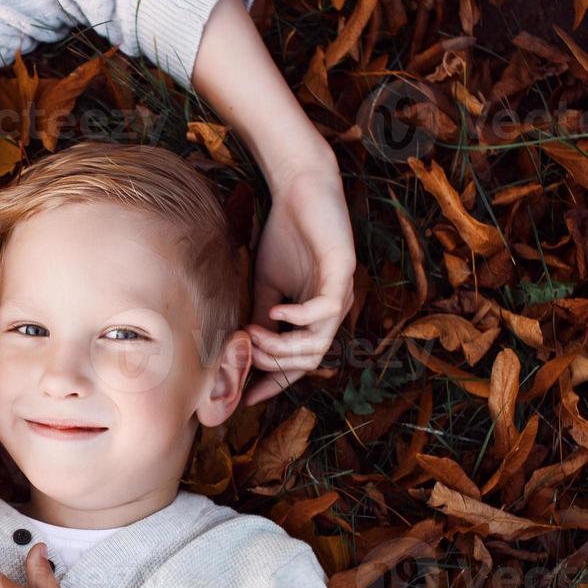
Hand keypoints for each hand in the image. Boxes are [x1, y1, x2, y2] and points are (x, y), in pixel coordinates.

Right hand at [244, 164, 355, 405]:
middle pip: (310, 360)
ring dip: (281, 346)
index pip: (300, 361)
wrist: (300, 190)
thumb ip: (262, 318)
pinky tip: (275, 310)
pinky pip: (324, 310)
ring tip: (254, 334)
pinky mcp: (343, 272)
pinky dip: (297, 318)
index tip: (244, 396)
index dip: (274, 382)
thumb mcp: (266, 285)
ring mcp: (341, 292)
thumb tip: (245, 351)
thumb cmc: (284, 236)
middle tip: (245, 352)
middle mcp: (334, 310)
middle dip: (273, 364)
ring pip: (319, 343)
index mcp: (317, 316)